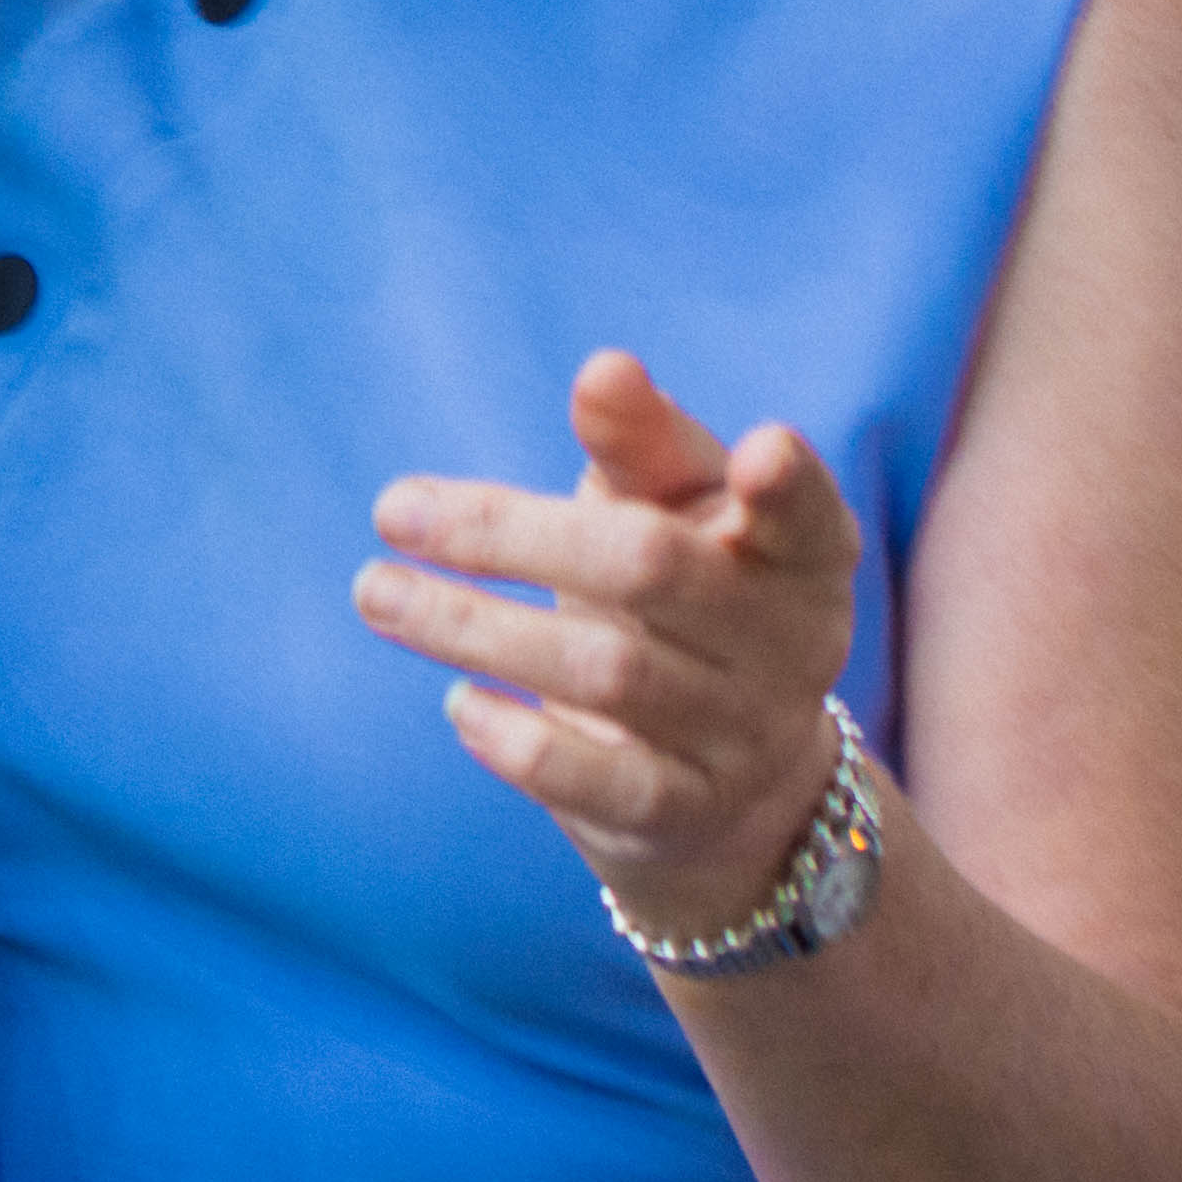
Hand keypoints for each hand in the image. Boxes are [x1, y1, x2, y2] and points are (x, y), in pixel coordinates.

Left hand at [356, 353, 866, 946]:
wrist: (726, 780)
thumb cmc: (682, 592)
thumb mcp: (671, 507)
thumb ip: (641, 442)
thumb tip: (604, 369)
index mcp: (802, 552)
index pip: (805, 514)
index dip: (790, 484)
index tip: (761, 447)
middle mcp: (791, 644)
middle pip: (653, 570)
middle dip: (512, 534)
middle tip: (391, 507)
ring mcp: (742, 736)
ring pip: (605, 673)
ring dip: (472, 628)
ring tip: (376, 591)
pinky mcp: (683, 813)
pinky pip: (595, 780)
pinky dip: (514, 739)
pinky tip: (455, 699)